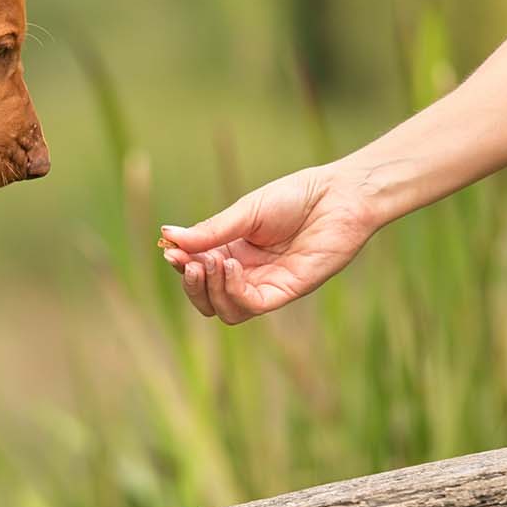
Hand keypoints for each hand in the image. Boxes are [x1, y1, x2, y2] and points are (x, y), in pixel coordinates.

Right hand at [160, 167, 383, 322]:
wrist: (339, 196)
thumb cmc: (296, 197)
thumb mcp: (245, 212)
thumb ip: (210, 231)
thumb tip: (167, 236)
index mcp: (232, 250)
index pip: (197, 271)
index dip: (181, 266)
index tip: (170, 251)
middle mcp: (246, 273)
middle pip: (207, 299)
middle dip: (192, 285)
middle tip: (187, 263)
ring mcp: (265, 284)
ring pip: (224, 310)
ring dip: (211, 290)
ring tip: (213, 262)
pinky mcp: (285, 292)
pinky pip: (250, 306)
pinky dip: (233, 291)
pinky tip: (232, 267)